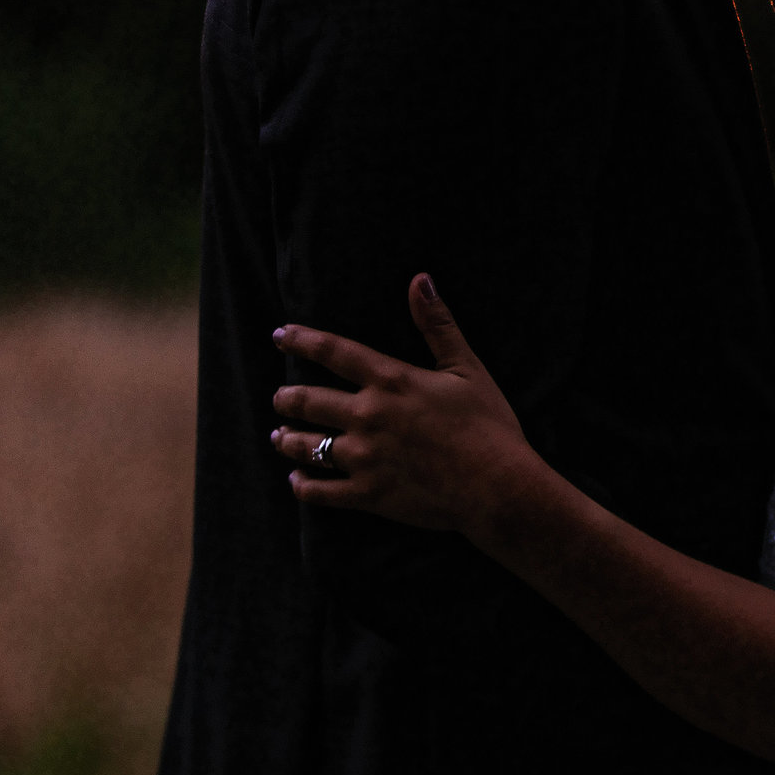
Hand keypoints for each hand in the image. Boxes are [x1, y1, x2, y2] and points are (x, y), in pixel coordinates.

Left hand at [269, 274, 539, 535]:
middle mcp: (368, 416)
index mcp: (391, 381)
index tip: (280, 335)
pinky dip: (303, 485)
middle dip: (286, 397)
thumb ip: (438, 325)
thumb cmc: (487, 425)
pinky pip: (321, 492)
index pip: (334, 352)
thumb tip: (421, 280)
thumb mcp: (466, 368)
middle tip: (279, 397)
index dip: (302, 340)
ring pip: (307, 447)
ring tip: (278, 437)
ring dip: (287, 440)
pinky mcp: (368, 494)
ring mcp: (364, 458)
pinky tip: (298, 480)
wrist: (496, 485)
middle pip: (308, 401)